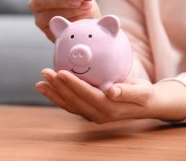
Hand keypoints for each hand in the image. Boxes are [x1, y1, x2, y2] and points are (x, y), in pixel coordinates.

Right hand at [29, 0, 101, 41]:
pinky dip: (69, 23)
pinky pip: (55, 28)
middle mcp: (37, 3)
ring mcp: (40, 19)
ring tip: (85, 9)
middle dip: (59, 0)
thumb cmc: (81, 4)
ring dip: (68, 12)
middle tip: (77, 1)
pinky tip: (81, 21)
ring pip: (46, 15)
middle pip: (39, 0)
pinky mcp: (47, 32)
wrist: (88, 23)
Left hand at [36, 69, 185, 122]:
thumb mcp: (142, 92)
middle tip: (45, 72)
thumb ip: (128, 91)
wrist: (144, 105)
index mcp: (110, 108)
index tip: (61, 72)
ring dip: (53, 92)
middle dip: (58, 86)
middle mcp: (98, 114)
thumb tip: (112, 92)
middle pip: (74, 99)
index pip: (88, 94)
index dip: (73, 84)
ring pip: (68, 104)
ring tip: (40, 82)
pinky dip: (56, 97)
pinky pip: (69, 104)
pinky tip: (46, 88)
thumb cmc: (143, 95)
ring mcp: (91, 114)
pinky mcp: (87, 111)